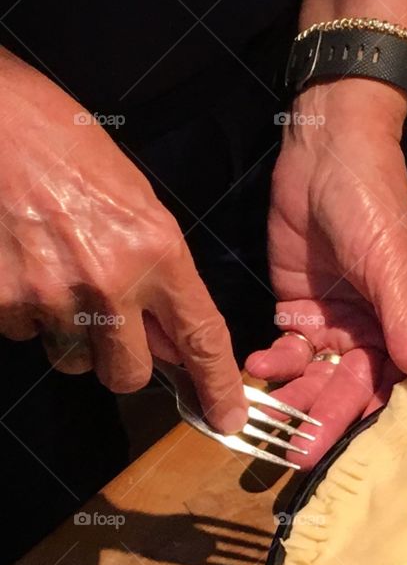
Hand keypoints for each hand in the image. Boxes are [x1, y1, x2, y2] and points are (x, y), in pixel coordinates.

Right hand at [0, 53, 246, 432]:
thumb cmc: (64, 146)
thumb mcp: (134, 201)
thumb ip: (158, 272)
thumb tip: (166, 337)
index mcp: (156, 251)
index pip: (201, 339)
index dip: (216, 387)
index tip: (227, 418)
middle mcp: (110, 281)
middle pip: (127, 374)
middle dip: (120, 361)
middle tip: (108, 325)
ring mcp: (52, 294)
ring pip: (71, 358)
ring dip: (68, 334)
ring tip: (55, 274)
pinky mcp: (3, 299)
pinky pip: (23, 333)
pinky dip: (23, 310)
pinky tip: (21, 262)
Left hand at [246, 79, 406, 464]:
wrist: (324, 150)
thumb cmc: (373, 201)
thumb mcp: (392, 261)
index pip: (391, 383)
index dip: (364, 415)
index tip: (337, 446)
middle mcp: (375, 330)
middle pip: (348, 388)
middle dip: (321, 418)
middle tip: (294, 454)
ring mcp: (336, 321)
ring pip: (314, 375)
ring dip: (293, 397)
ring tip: (266, 420)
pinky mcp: (299, 307)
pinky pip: (287, 349)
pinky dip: (273, 360)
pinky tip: (258, 364)